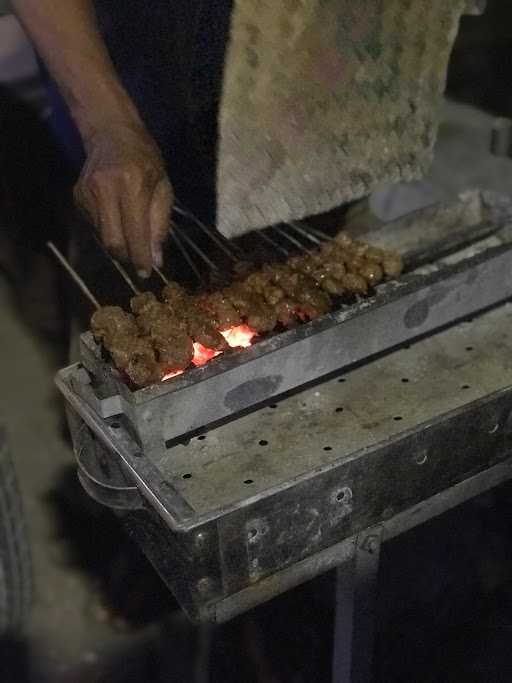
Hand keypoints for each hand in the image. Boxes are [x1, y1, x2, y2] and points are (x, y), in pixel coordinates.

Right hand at [74, 122, 172, 276]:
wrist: (112, 133)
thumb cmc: (146, 161)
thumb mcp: (163, 189)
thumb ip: (160, 225)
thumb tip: (155, 260)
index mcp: (132, 185)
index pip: (135, 233)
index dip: (140, 257)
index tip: (146, 272)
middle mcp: (105, 190)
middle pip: (112, 241)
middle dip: (127, 256)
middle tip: (139, 258)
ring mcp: (87, 193)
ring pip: (102, 237)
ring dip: (119, 242)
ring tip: (131, 229)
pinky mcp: (77, 196)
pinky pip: (94, 226)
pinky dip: (108, 228)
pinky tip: (116, 214)